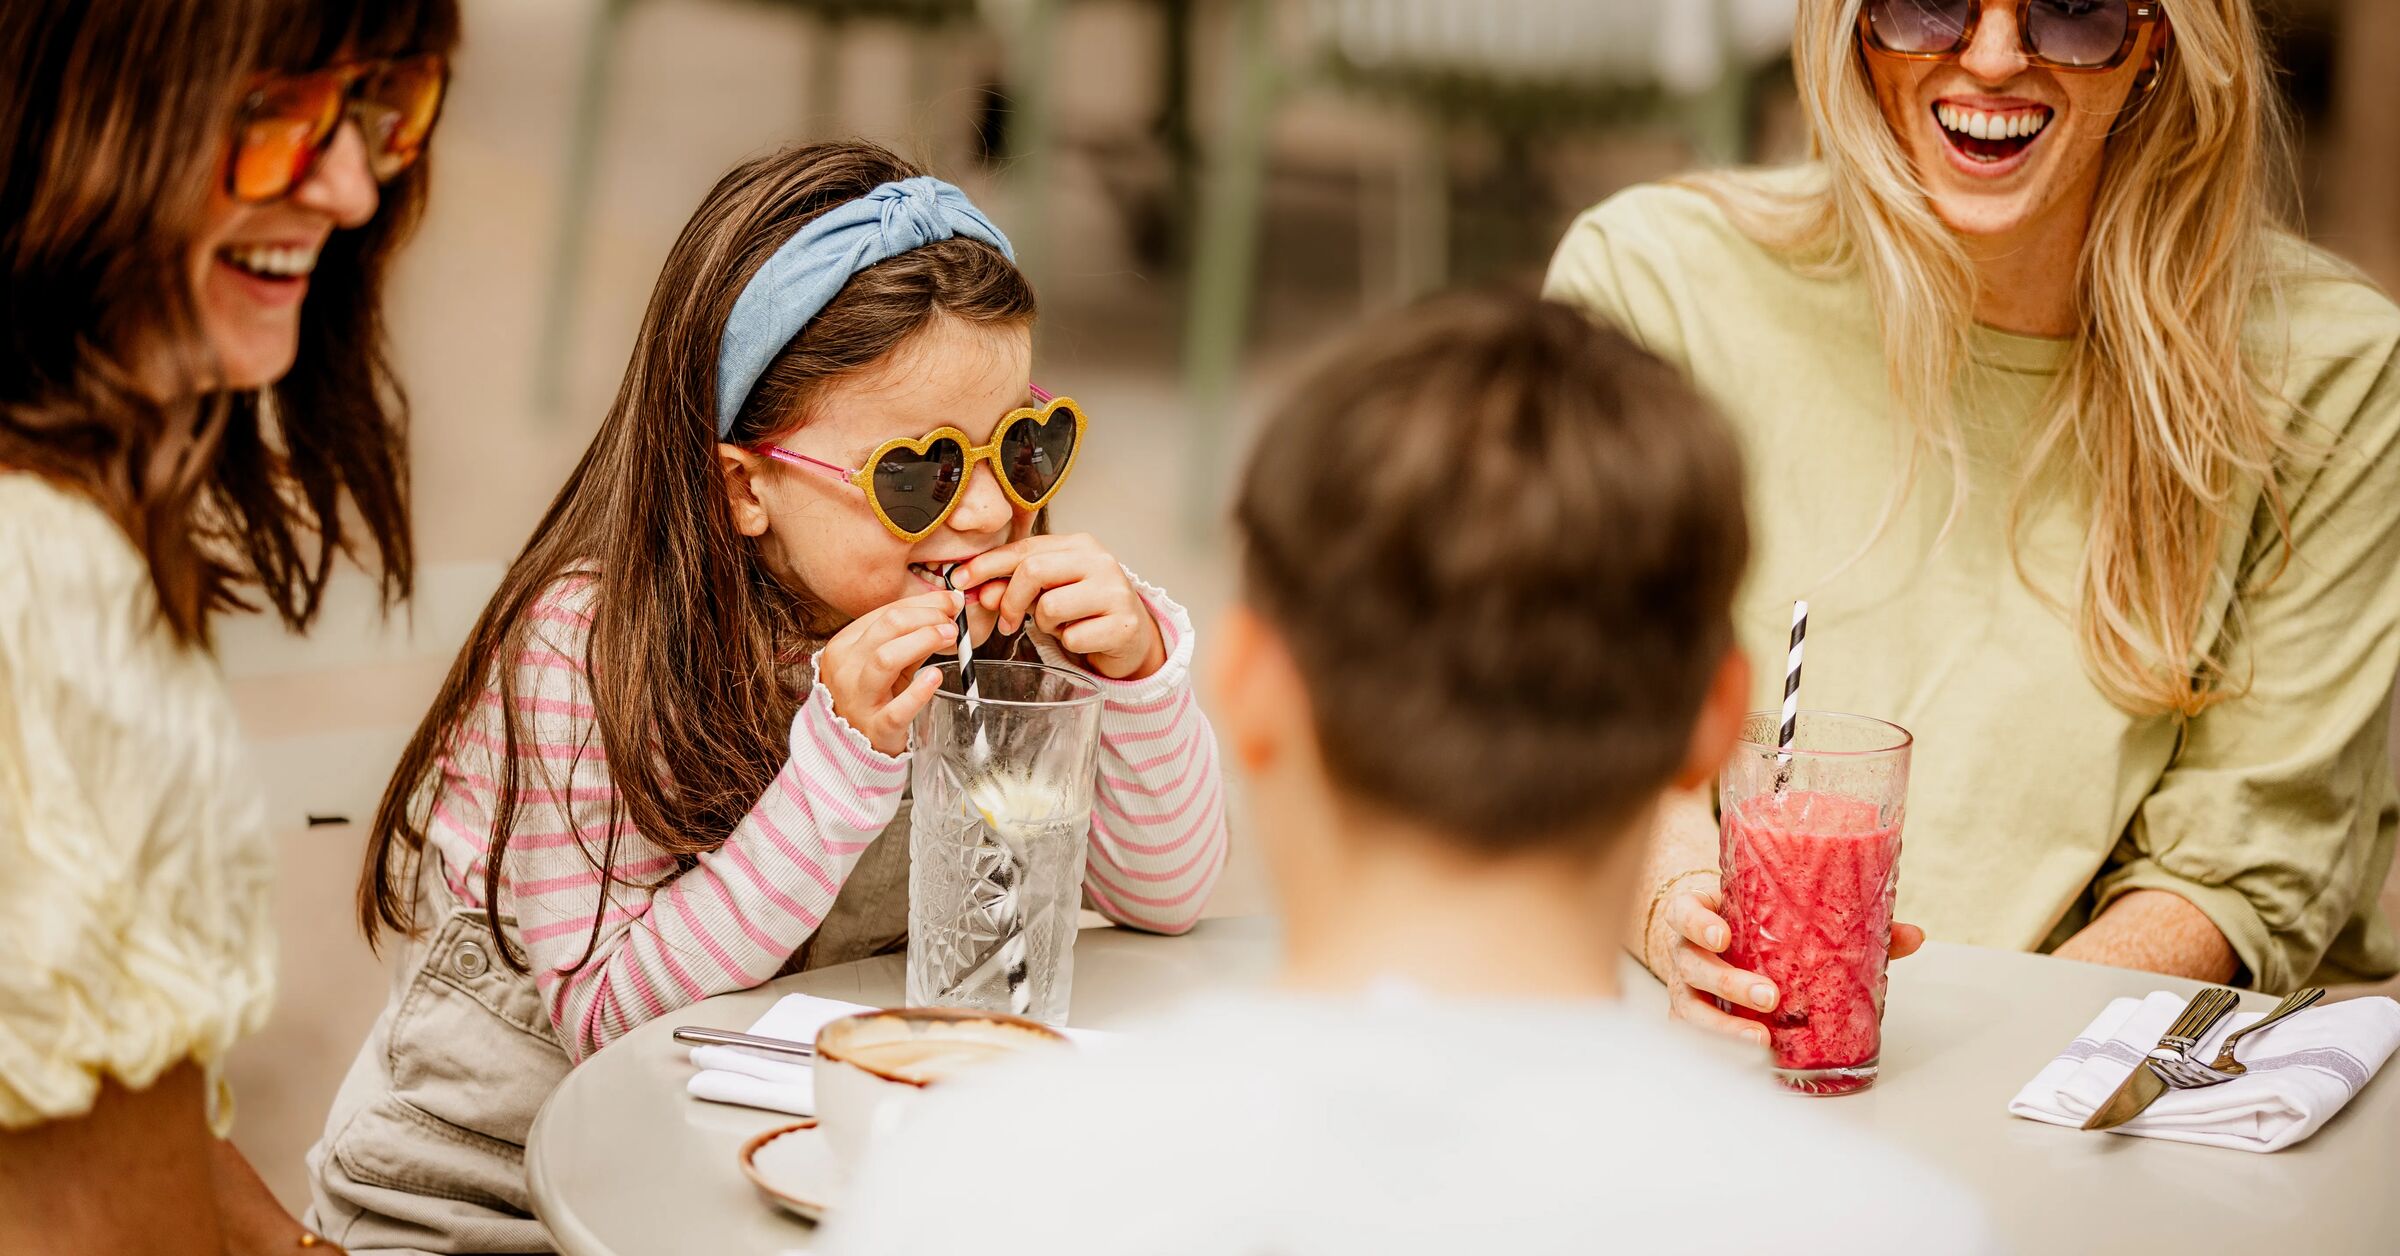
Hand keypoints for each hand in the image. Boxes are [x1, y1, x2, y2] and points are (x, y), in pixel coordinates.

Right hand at [816, 589, 963, 755]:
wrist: (851, 744)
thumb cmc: (874, 695)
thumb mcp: (886, 661)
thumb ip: (911, 636)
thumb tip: (947, 606)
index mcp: (844, 645)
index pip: (885, 612)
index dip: (923, 603)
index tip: (951, 602)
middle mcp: (846, 669)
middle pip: (887, 627)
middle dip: (927, 617)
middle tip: (952, 622)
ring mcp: (858, 700)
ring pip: (886, 659)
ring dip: (923, 641)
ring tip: (949, 638)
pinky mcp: (876, 729)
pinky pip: (897, 710)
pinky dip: (919, 692)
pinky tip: (936, 677)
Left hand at [957, 534, 1166, 680]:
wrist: (1132, 637)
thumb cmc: (1085, 610)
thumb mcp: (1049, 592)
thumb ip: (1015, 587)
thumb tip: (981, 591)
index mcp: (1080, 545)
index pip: (1024, 548)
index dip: (987, 564)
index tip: (960, 579)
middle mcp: (1100, 561)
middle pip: (1034, 571)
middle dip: (1010, 599)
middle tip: (1006, 621)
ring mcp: (1115, 591)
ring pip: (1050, 607)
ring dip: (1044, 624)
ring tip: (1060, 625)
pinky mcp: (1123, 624)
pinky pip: (1072, 637)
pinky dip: (1068, 643)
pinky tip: (1082, 637)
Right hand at [1644, 871, 1924, 1047]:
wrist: (1717, 944)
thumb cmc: (1756, 930)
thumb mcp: (1786, 917)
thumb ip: (1846, 923)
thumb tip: (1912, 936)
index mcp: (1705, 915)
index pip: (1686, 912)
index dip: (1698, 923)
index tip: (1722, 936)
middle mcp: (1688, 952)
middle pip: (1693, 964)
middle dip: (1729, 982)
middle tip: (1769, 997)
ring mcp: (1685, 989)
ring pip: (1690, 1008)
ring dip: (1723, 1028)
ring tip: (1761, 1041)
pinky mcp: (1689, 1021)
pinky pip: (1693, 1040)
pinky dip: (1717, 1052)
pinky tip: (1748, 1064)